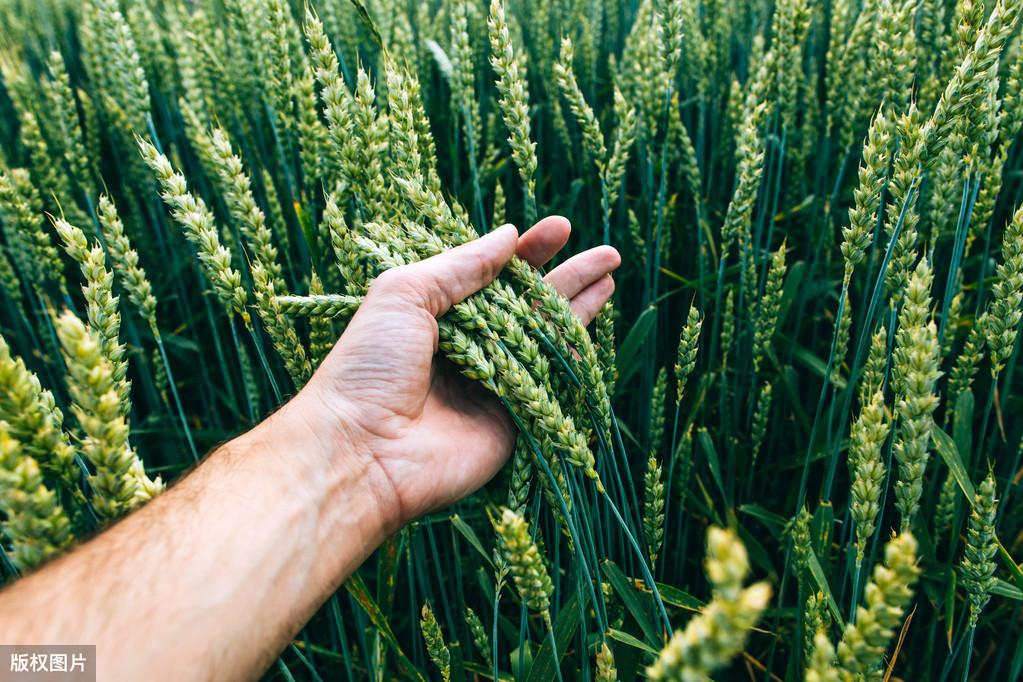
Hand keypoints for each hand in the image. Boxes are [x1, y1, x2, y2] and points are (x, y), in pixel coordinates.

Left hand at [288, 217, 619, 530]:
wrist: (361, 450)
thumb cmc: (369, 365)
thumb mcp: (404, 294)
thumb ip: (460, 265)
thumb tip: (508, 235)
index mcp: (436, 315)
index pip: (492, 275)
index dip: (527, 252)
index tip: (560, 227)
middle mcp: (467, 347)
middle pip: (527, 306)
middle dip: (567, 278)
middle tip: (608, 254)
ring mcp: (491, 384)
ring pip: (544, 340)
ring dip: (578, 310)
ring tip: (610, 277)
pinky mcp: (511, 421)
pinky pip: (547, 383)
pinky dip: (571, 356)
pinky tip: (593, 328)